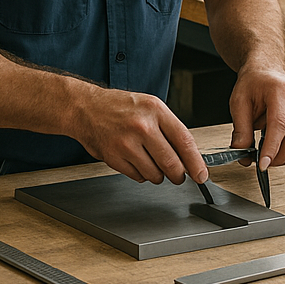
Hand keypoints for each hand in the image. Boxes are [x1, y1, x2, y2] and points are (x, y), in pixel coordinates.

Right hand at [73, 88, 207, 184]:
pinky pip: (137, 177)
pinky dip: (139, 173)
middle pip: (172, 165)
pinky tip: (132, 158)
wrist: (83, 107)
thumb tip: (190, 159)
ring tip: (148, 159)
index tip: (201, 175)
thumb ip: (170, 129)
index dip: (196, 164)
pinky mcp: (113, 156)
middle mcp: (141, 126)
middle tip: (176, 174)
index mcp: (154, 110)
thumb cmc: (118, 107)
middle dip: (178, 175)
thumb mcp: (148, 106)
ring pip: (155, 175)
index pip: (185, 142)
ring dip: (157, 174)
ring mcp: (125, 142)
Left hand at [229, 65, 284, 168]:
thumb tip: (242, 151)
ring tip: (266, 156)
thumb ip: (240, 127)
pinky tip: (276, 149)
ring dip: (284, 154)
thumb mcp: (238, 102)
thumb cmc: (252, 83)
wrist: (265, 72)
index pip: (279, 125)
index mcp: (279, 92)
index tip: (263, 163)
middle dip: (278, 155)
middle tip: (262, 163)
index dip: (272, 147)